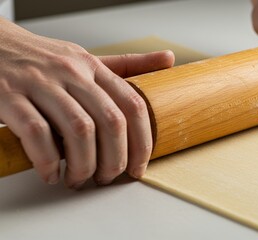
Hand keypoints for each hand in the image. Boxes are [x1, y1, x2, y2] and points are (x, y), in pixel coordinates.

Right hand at [0, 18, 174, 187]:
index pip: (133, 105)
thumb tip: (168, 60)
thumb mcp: (87, 58)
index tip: (139, 166)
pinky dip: (47, 161)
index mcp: (93, 67)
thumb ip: (127, 64)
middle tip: (108, 178)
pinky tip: (51, 173)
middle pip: (111, 122)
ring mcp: (40, 83)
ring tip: (79, 179)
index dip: (143, 142)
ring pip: (79, 131)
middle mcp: (72, 73)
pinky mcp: (9, 96)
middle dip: (116, 159)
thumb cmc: (44, 59)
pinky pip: (37, 133)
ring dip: (84, 165)